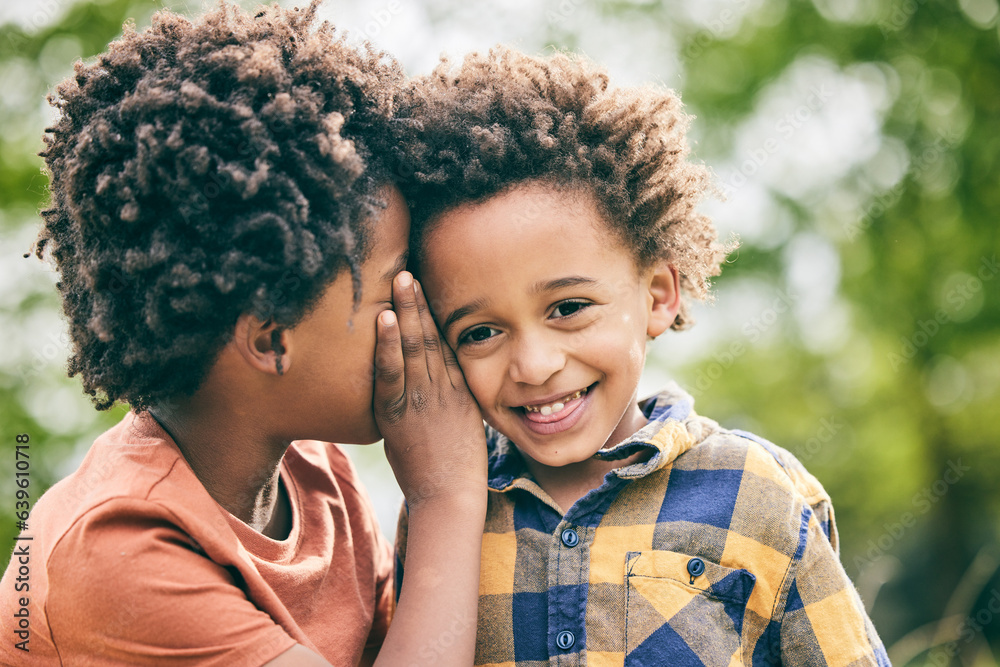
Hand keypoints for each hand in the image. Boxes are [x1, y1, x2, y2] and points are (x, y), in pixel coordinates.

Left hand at [373, 271, 486, 506]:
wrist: (452, 494)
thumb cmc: (455, 467)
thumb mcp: (461, 426)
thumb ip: (447, 401)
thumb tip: (433, 385)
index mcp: (459, 388)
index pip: (447, 342)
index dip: (435, 312)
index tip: (426, 286)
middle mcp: (443, 386)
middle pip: (432, 335)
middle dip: (420, 301)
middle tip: (409, 269)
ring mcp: (422, 397)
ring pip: (415, 346)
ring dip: (406, 310)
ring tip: (398, 279)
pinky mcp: (399, 413)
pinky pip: (392, 373)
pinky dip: (387, 344)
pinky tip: (384, 319)